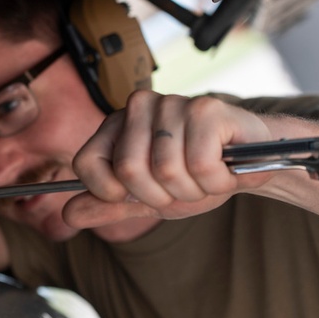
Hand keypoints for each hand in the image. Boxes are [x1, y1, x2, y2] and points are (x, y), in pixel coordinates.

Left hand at [64, 91, 272, 227]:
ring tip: (206, 176)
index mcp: (115, 125)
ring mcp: (172, 103)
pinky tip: (226, 169)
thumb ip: (108, 205)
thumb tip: (67, 214)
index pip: (86, 164)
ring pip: (167, 172)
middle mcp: (138, 106)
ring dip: (194, 190)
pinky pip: (201, 167)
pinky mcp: (207, 109)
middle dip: (160, 196)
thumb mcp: (146, 197)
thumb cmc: (195, 176)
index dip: (112, 193)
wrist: (251, 161)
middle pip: (129, 172)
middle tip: (182, 186)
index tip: (138, 196)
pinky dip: (217, 182)